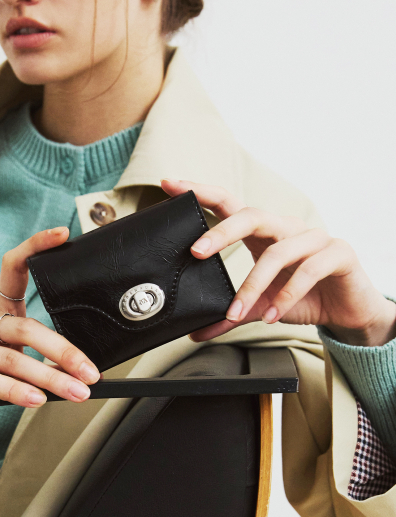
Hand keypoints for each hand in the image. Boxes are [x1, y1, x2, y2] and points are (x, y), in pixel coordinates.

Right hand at [0, 227, 101, 434]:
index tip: (62, 234)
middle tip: (90, 372)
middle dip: (64, 351)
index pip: (14, 267)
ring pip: (15, 359)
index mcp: (0, 310)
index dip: (35, 246)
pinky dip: (17, 392)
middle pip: (27, 328)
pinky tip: (38, 399)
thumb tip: (87, 369)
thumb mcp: (13, 350)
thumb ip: (43, 352)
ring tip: (77, 392)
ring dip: (51, 378)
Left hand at [161, 179, 395, 346]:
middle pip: (252, 216)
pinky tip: (271, 315)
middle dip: (221, 232)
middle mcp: (287, 228)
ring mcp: (314, 237)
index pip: (230, 205)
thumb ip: (230, 314)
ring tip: (237, 312)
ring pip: (278, 252)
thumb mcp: (260, 306)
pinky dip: (286, 296)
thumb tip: (196, 332)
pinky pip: (308, 270)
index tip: (170, 183)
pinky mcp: (338, 254)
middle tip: (196, 251)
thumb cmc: (302, 298)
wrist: (346, 311)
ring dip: (253, 286)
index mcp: (265, 233)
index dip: (202, 192)